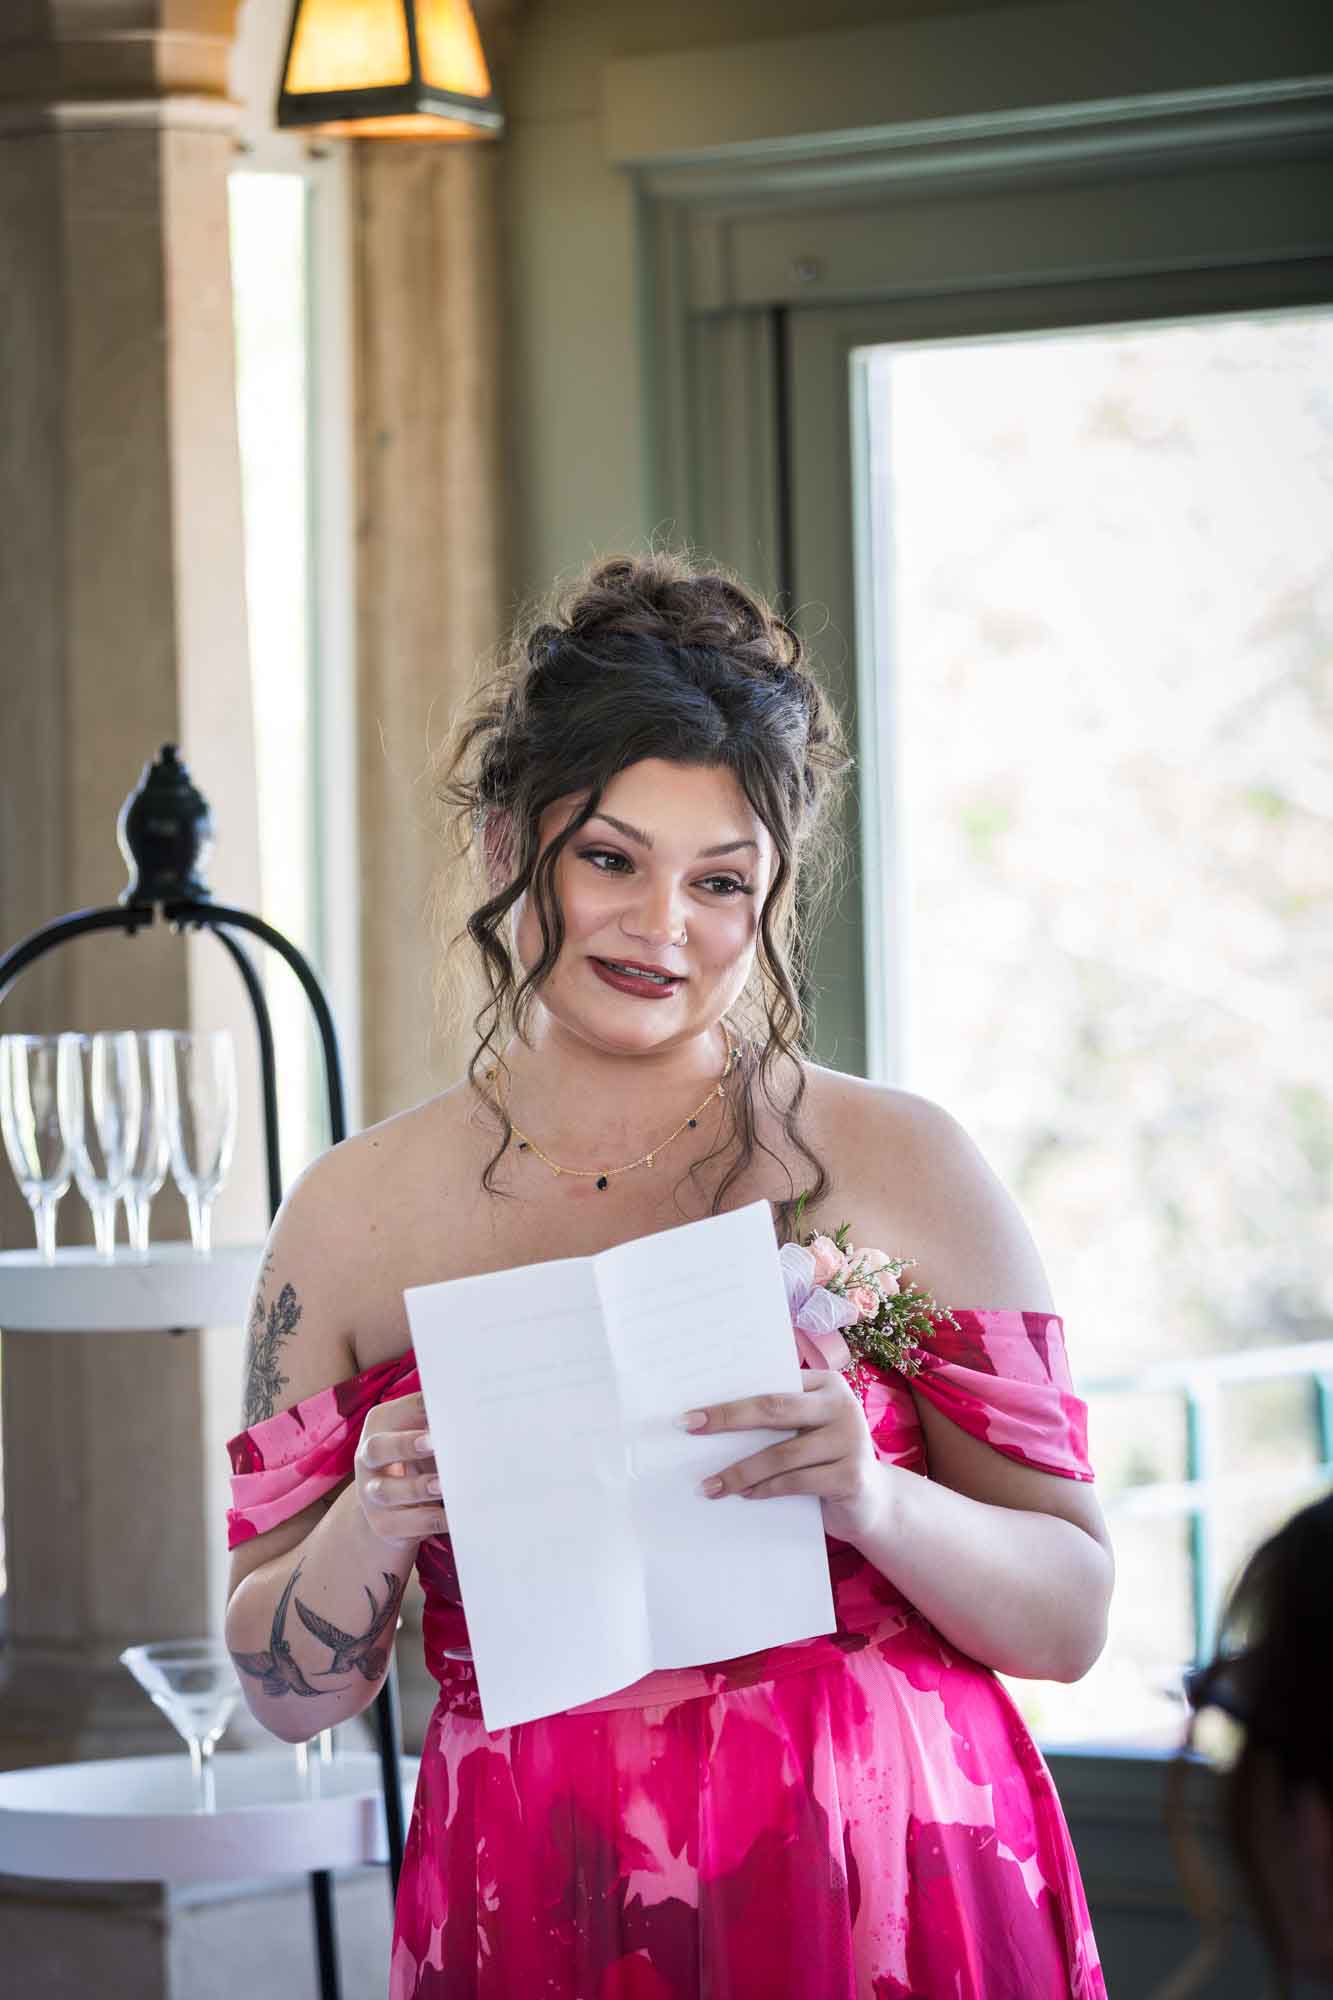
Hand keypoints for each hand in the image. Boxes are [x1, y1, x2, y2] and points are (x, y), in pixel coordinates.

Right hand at [354, 1391, 445, 1548]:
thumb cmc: (417, 1460)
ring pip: (387, 1491)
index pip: (396, 1413)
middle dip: (405, 1445)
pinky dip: (430, 1520)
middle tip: (435, 1443)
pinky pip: (405, 1524)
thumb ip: (438, 1425)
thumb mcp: (423, 1437)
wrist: (392, 1508)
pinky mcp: (384, 1524)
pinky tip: (453, 1516)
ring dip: (417, 1487)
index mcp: (379, 1427)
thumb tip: (472, 1414)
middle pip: (377, 1449)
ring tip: (444, 1485)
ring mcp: (371, 1494)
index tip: (447, 1406)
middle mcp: (368, 1459)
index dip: (418, 1408)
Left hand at [680, 1373, 884, 1543]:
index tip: (694, 1406)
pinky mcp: (851, 1476)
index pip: (771, 1383)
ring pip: (781, 1453)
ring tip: (710, 1485)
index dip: (731, 1394)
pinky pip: (795, 1482)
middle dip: (727, 1418)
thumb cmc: (826, 1458)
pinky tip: (745, 1496)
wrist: (874, 1502)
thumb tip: (713, 1418)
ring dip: (740, 1471)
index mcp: (827, 1384)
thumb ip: (778, 1418)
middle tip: (690, 1427)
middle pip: (773, 1408)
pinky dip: (765, 1489)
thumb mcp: (807, 1430)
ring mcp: (850, 1440)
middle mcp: (842, 1405)